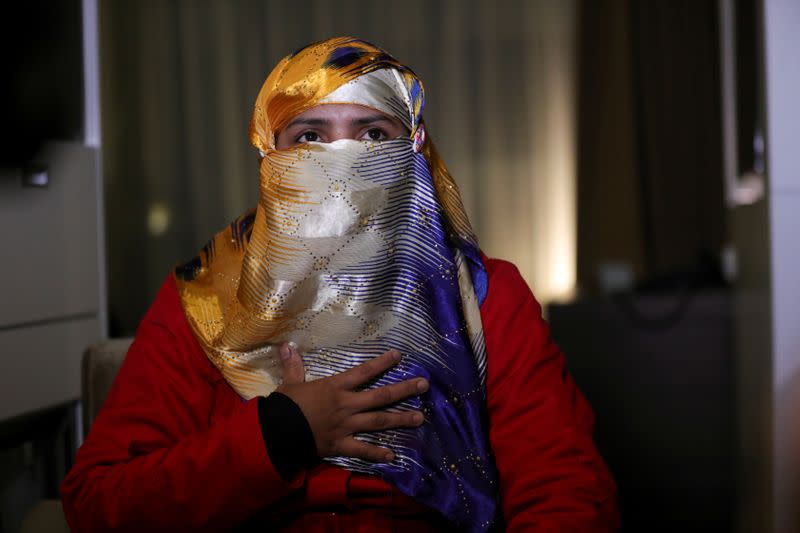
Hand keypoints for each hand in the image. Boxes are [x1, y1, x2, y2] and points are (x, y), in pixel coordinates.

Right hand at [275, 343, 427, 462]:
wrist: (276, 432)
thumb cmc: (284, 406)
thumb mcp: (290, 383)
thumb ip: (293, 365)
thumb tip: (286, 345)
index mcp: (335, 387)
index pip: (364, 371)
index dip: (382, 362)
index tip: (399, 355)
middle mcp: (346, 404)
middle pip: (381, 396)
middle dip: (404, 390)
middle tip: (424, 385)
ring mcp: (346, 426)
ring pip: (379, 421)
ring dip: (400, 419)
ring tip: (420, 417)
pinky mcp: (341, 445)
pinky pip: (362, 449)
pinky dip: (377, 453)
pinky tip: (393, 456)